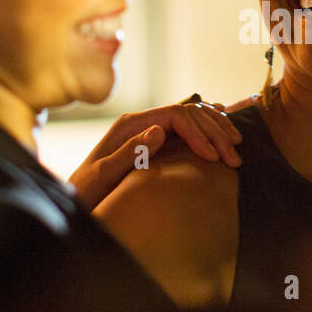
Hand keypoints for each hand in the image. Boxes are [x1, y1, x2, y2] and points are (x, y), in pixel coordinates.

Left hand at [68, 99, 242, 210]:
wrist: (76, 199)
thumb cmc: (87, 191)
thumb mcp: (103, 175)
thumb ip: (130, 152)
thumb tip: (160, 131)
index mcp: (131, 125)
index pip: (176, 115)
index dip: (199, 133)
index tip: (214, 157)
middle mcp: (142, 122)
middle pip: (189, 113)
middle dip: (214, 132)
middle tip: (234, 156)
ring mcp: (150, 129)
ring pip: (192, 116)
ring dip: (216, 128)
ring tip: (236, 145)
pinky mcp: (155, 140)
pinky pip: (188, 126)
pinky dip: (208, 126)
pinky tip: (224, 128)